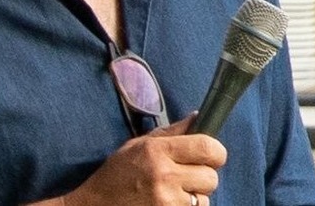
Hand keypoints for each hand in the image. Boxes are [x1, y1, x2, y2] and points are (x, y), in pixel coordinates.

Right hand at [54, 113, 226, 205]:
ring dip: (195, 195)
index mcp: (157, 150)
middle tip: (185, 174)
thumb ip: (172, 132)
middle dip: (203, 175)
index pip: (207, 148)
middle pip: (211, 177)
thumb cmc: (119, 171)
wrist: (98, 204)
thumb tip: (198, 117)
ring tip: (173, 191)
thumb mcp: (140, 143)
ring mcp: (168, 202)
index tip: (210, 153)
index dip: (215, 151)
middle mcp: (165, 176)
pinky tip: (169, 203)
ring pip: (205, 199)